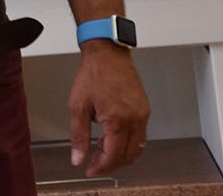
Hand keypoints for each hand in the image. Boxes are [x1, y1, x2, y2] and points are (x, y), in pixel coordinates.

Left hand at [69, 42, 149, 174]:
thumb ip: (78, 135)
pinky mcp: (144, 109)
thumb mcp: (77, 106)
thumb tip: (77, 158)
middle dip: (112, 164)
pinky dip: (128, 142)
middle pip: (129, 155)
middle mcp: (135, 120)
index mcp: (118, 120)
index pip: (114, 156)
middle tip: (95, 163)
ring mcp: (142, 114)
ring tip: (102, 149)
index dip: (102, 167)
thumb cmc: (93, 74)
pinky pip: (140, 135)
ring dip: (121, 154)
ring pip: (137, 147)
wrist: (107, 53)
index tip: (90, 170)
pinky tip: (112, 136)